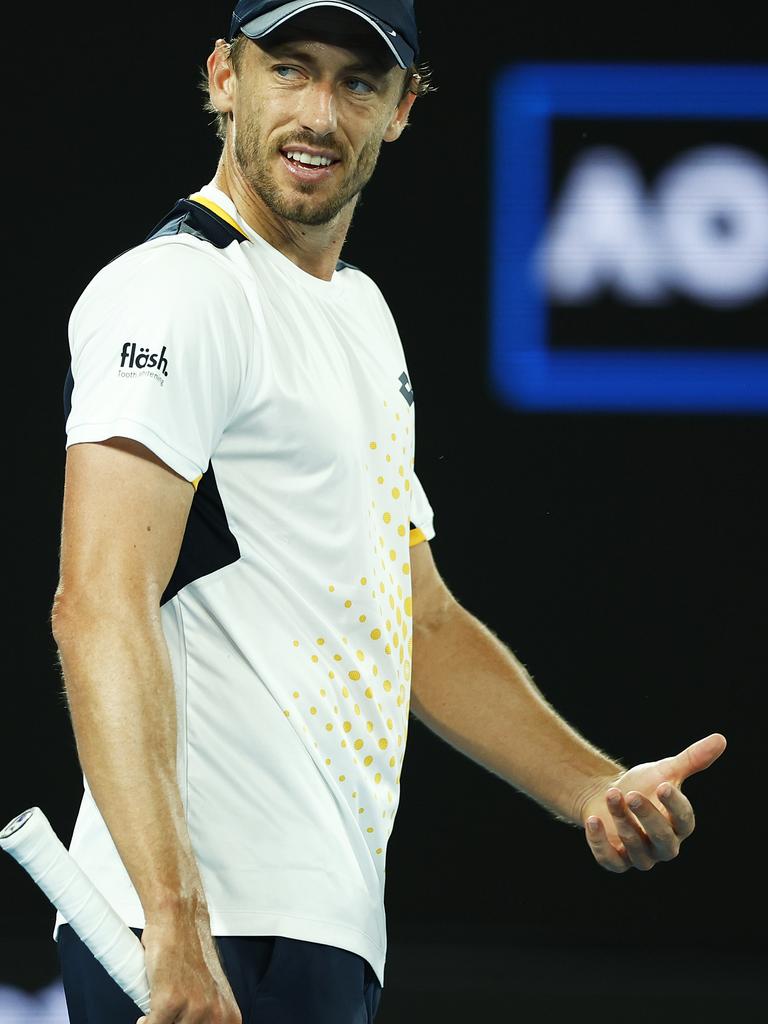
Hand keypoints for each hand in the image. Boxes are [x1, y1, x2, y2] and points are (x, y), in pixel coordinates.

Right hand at [135, 910, 241, 1023]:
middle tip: (169, 1017)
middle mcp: (216, 1015)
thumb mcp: (211, 993)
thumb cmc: (192, 952)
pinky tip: (145, 1018)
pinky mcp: (171, 1001)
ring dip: (159, 1022)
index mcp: (229, 1017)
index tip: (180, 1022)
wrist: (180, 920)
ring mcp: (195, 1009)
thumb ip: (206, 1016)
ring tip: (157, 1015)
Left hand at [581, 732, 725, 872]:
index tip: (663, 785)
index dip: (675, 804)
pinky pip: (611, 861)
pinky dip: (601, 844)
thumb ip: (692, 760)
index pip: (684, 820)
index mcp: (679, 825)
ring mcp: (640, 856)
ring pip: (637, 849)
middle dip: (648, 817)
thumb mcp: (666, 771)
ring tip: (611, 794)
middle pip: (663, 840)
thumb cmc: (643, 785)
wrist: (608, 796)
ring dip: (623, 822)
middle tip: (632, 795)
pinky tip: (593, 821)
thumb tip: (720, 739)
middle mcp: (664, 846)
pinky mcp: (616, 860)